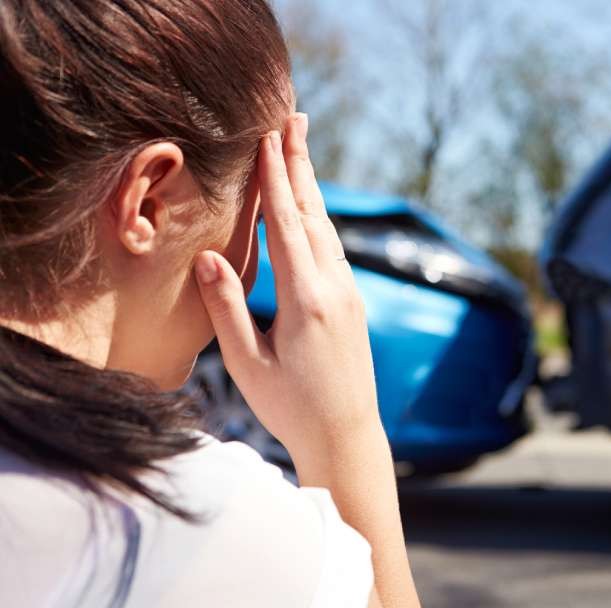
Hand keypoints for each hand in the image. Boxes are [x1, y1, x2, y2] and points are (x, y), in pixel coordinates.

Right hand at [194, 113, 379, 467]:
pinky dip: (319, 219)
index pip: (287, 225)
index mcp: (306, 300)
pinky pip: (334, 249)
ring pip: (328, 229)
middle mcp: (335, 289)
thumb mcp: (248, 364)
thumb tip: (207, 255)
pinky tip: (311, 208)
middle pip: (314, 214)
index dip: (276, 179)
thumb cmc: (291, 408)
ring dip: (312, 186)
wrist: (347, 436)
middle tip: (295, 118)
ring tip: (300, 149)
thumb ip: (227, 307)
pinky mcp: (353, 303)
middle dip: (301, 164)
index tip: (268, 137)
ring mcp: (350, 294)